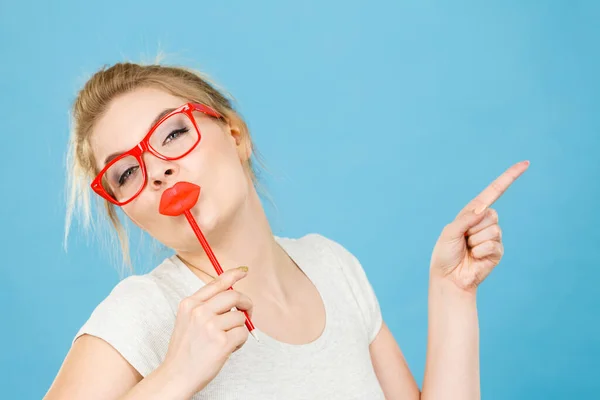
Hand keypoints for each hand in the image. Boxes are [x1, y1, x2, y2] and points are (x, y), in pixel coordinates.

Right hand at [160, 267, 253, 396]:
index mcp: (190, 303)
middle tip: (248, 313)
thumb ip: (207, 307)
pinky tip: (228, 349)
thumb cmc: (185, 351)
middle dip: (246, 303)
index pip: (217, 283)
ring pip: (240, 317)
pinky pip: (243, 333)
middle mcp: (199, 311)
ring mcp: (210, 326)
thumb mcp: (188, 321)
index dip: (233, 275)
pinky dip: (240, 342)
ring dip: (239, 329)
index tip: (244, 271)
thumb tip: (235, 297)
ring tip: (226, 341)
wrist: (176, 376)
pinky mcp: (222, 341)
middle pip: (234, 296)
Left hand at [430, 161, 529, 291]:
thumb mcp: (450, 232)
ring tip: (468, 250)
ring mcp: (493, 237)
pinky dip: (480, 252)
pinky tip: (475, 258)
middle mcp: (485, 222)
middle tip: (464, 241)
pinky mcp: (497, 251)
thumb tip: (483, 209)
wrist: (449, 278)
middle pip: (491, 215)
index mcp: (472, 212)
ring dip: (475, 242)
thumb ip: (465, 219)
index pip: (493, 192)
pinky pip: (493, 245)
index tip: (525, 164)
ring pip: (492, 230)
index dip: (509, 178)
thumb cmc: (445, 254)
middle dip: (473, 229)